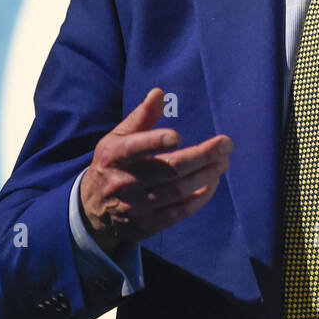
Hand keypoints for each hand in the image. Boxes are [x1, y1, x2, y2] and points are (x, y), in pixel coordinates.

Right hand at [79, 87, 231, 251]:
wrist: (92, 212)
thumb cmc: (112, 165)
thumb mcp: (116, 139)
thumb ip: (140, 117)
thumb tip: (159, 93)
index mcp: (114, 156)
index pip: (135, 148)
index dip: (155, 142)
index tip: (178, 136)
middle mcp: (124, 183)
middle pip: (168, 170)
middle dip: (201, 156)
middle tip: (226, 144)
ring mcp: (136, 207)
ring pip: (177, 191)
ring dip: (206, 175)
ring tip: (224, 161)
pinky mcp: (147, 226)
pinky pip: (179, 212)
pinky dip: (199, 198)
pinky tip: (212, 183)